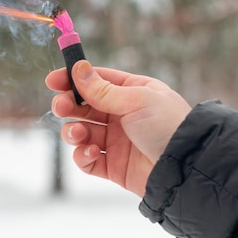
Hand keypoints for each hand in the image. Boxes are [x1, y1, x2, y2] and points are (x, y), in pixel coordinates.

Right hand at [45, 60, 191, 196]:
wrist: (185, 169)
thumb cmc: (167, 126)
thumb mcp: (136, 100)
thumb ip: (102, 89)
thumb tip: (78, 69)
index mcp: (131, 92)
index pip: (96, 80)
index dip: (73, 79)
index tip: (52, 81)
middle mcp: (122, 115)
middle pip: (83, 106)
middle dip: (68, 105)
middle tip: (61, 107)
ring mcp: (116, 141)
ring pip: (80, 131)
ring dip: (72, 131)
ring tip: (78, 134)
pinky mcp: (112, 165)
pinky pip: (86, 158)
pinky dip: (82, 155)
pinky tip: (90, 152)